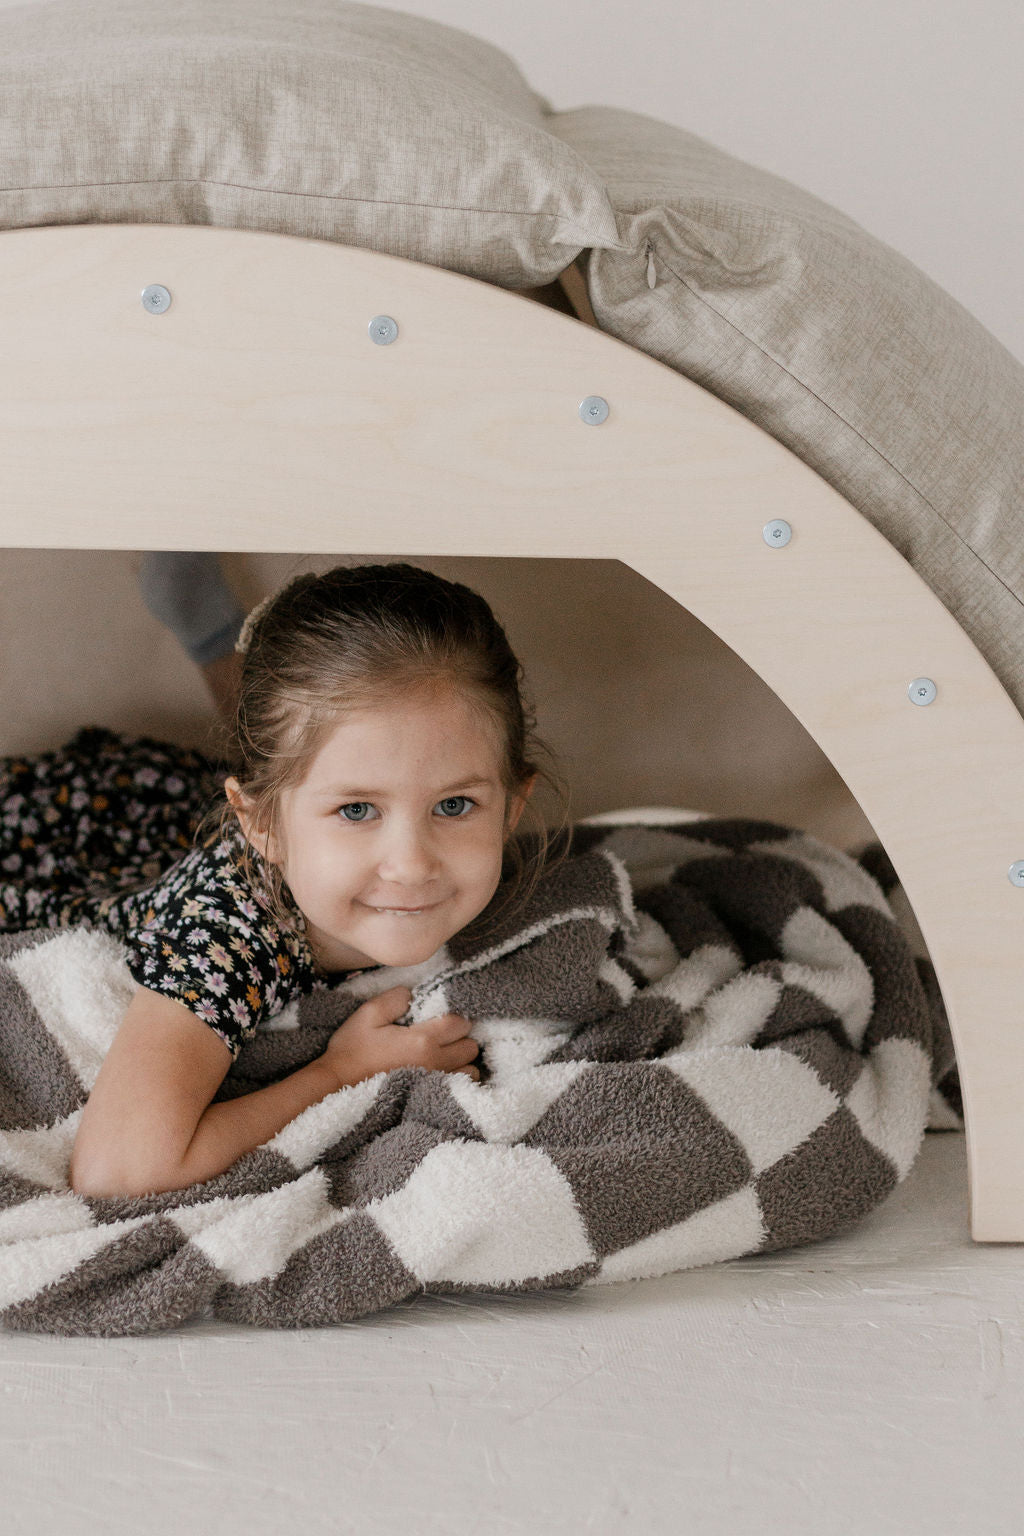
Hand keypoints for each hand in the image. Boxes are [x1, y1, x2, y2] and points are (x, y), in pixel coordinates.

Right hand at [320, 986, 480, 1089]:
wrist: (338, 1086)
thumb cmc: (352, 1050)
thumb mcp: (369, 1013)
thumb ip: (396, 998)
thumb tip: (414, 994)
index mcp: (423, 1040)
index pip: (461, 1024)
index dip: (454, 1017)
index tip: (440, 1017)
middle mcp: (436, 1063)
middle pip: (471, 1047)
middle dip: (461, 1038)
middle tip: (442, 1036)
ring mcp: (435, 1083)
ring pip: (470, 1070)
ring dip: (462, 1061)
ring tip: (442, 1055)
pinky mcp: (431, 1098)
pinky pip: (460, 1087)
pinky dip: (457, 1078)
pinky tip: (440, 1072)